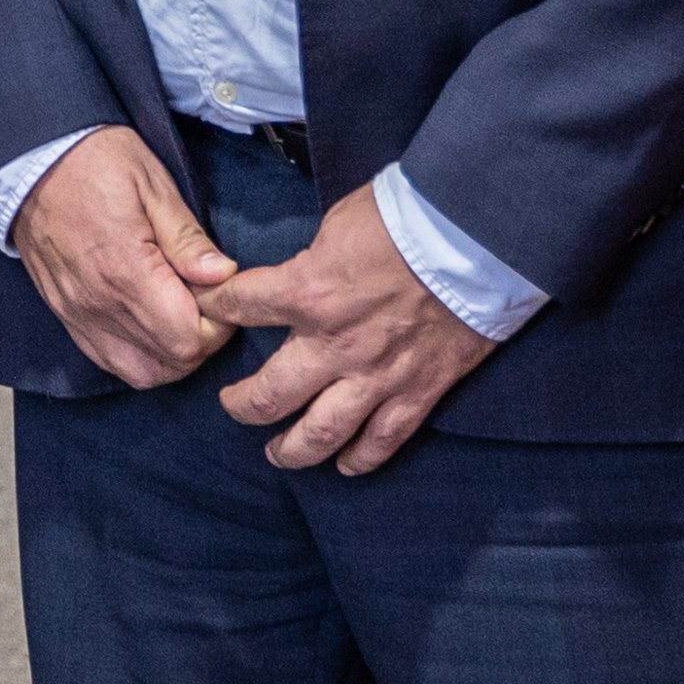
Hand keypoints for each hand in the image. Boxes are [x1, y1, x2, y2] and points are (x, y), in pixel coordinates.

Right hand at [9, 127, 238, 390]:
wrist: (29, 159)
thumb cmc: (94, 162)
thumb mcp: (152, 184)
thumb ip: (187, 238)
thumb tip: (224, 276)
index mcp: (126, 271)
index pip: (189, 339)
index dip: (219, 324)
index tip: (220, 292)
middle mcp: (99, 304)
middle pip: (171, 362)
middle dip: (202, 340)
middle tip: (205, 300)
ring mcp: (78, 313)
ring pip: (142, 372)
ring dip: (172, 355)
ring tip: (180, 314)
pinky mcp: (65, 313)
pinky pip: (108, 360)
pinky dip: (139, 356)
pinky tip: (149, 324)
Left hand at [204, 187, 497, 472]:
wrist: (479, 238)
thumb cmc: (406, 217)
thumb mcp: (338, 223)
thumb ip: (312, 259)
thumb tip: (299, 272)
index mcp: (306, 293)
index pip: (238, 307)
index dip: (213, 309)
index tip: (204, 314)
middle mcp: (334, 345)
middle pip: (270, 395)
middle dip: (242, 406)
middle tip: (233, 406)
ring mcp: (377, 375)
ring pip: (323, 432)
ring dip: (294, 449)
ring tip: (278, 454)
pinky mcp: (419, 391)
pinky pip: (385, 439)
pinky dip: (363, 458)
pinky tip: (347, 465)